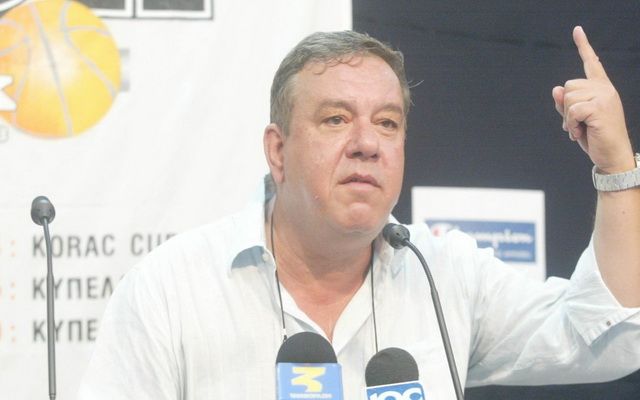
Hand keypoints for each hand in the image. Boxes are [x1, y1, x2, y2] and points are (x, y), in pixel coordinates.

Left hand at [551, 26, 634, 173]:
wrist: (612, 155)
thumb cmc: (595, 138)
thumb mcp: (576, 119)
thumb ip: (565, 104)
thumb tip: (555, 89)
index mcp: (600, 88)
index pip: (591, 63)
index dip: (583, 46)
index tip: (577, 30)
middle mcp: (604, 88)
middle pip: (568, 87)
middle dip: (566, 108)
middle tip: (577, 124)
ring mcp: (603, 96)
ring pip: (568, 98)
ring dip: (567, 118)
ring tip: (579, 128)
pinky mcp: (599, 107)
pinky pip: (572, 110)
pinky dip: (570, 124)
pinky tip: (578, 133)